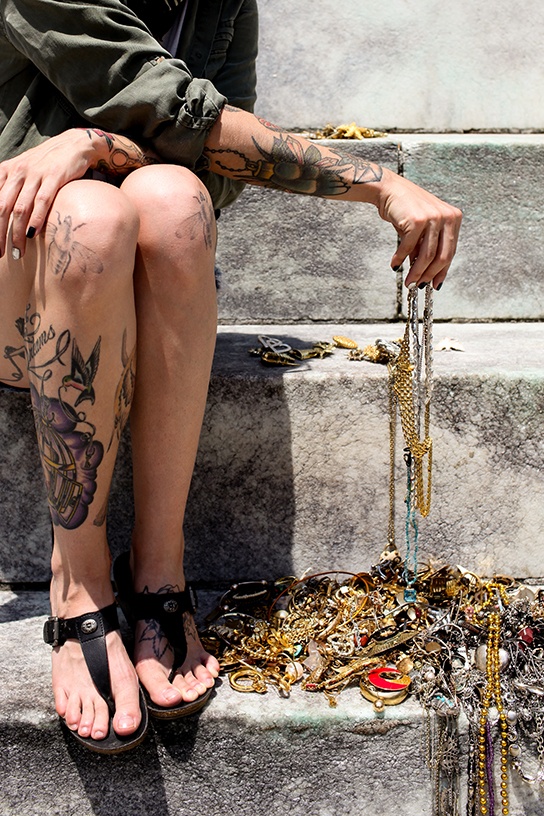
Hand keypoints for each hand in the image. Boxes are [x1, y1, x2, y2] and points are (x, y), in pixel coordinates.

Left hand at [0, 129, 95, 258]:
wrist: (74, 145)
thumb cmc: (48, 163)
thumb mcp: (24, 172)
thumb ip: (11, 189)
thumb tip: (4, 214)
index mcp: (6, 171)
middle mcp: (18, 171)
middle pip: (2, 207)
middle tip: (1, 253)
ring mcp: (36, 174)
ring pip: (20, 208)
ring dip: (17, 233)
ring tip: (18, 252)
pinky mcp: (54, 176)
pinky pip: (42, 201)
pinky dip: (36, 219)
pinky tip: (32, 234)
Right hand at [376, 169, 461, 288]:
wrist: (389, 190)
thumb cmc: (406, 209)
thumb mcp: (422, 229)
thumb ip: (425, 248)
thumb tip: (423, 273)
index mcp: (454, 218)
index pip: (451, 252)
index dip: (442, 271)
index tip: (435, 285)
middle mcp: (448, 217)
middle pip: (443, 257)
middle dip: (429, 275)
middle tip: (419, 286)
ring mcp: (434, 218)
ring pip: (427, 256)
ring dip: (416, 272)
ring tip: (408, 282)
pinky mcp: (417, 220)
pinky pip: (409, 248)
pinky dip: (400, 259)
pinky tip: (394, 265)